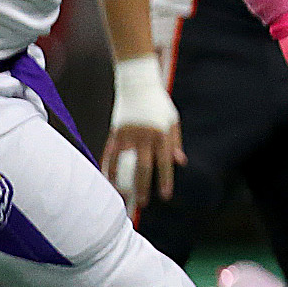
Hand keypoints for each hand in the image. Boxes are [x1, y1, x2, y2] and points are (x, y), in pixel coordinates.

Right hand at [101, 54, 183, 209]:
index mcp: (162, 134)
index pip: (164, 163)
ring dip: (123, 181)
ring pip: (124, 162)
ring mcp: (128, 133)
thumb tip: (180, 162)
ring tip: (122, 196)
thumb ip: (176, 142)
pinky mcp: (115, 131)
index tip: (164, 196)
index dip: (164, 180)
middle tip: (142, 203)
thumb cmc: (158, 103)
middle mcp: (145, 136)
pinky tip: (107, 178)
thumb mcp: (172, 120)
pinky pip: (111, 152)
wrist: (138, 82)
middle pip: (143, 167)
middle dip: (142, 186)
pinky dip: (108, 166)